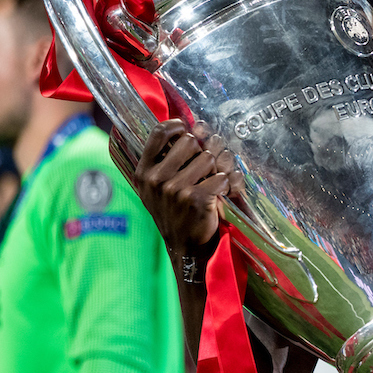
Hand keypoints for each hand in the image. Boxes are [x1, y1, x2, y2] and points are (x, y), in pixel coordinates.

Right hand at [133, 119, 235, 254]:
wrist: (185, 247)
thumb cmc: (175, 212)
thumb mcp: (157, 188)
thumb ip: (165, 161)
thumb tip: (190, 128)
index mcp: (144, 172)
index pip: (158, 133)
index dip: (177, 126)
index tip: (187, 130)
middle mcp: (156, 179)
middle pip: (189, 141)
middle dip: (202, 151)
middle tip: (206, 167)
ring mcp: (175, 189)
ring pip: (209, 158)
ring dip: (217, 169)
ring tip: (213, 182)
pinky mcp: (196, 198)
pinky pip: (222, 177)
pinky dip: (228, 184)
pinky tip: (221, 193)